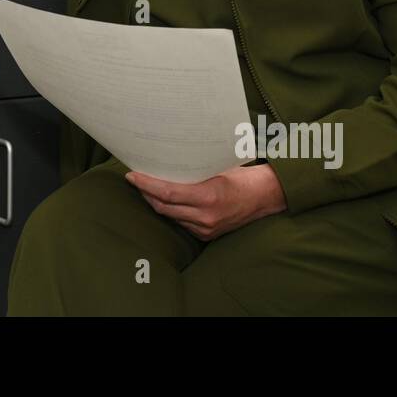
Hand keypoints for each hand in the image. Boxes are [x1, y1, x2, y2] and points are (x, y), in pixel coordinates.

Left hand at [124, 163, 286, 240]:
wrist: (264, 197)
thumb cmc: (241, 176)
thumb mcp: (216, 168)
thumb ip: (192, 172)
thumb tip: (165, 160)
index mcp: (208, 197)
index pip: (167, 193)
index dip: (146, 185)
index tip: (132, 175)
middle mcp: (205, 216)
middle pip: (163, 207)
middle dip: (146, 193)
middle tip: (135, 179)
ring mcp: (206, 228)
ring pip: (170, 216)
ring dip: (156, 202)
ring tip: (146, 187)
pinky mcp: (207, 235)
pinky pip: (181, 223)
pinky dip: (170, 211)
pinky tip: (165, 200)